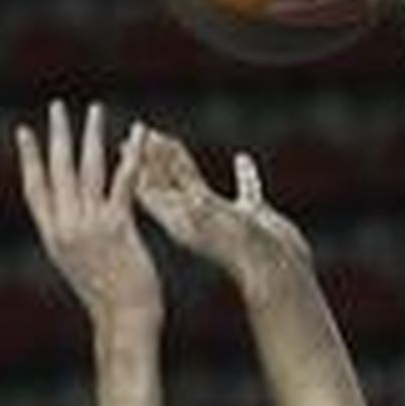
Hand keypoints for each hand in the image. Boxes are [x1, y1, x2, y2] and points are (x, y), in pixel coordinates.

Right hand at [15, 101, 159, 328]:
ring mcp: (90, 225)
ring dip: (91, 134)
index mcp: (53, 237)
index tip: (25, 131)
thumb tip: (65, 227)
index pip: (34, 189)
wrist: (124, 320)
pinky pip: (123, 181)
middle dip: (58, 135)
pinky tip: (137, 136)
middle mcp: (66, 227)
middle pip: (57, 170)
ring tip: (95, 109)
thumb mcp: (78, 269)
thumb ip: (70, 241)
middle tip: (57, 106)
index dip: (29, 158)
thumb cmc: (108, 301)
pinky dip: (131, 156)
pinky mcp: (118, 226)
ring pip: (88, 168)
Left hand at [133, 129, 312, 295]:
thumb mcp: (210, 212)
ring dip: (184, 162)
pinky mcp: (251, 219)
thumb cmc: (243, 250)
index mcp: (182, 223)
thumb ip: (189, 187)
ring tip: (171, 139)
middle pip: (169, 186)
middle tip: (141, 131)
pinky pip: (245, 192)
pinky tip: (243, 160)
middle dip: (154, 159)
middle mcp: (199, 221)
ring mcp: (225, 219)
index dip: (137, 166)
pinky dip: (243, 176)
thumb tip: (166, 163)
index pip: (150, 192)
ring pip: (201, 186)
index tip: (126, 142)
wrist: (279, 274)